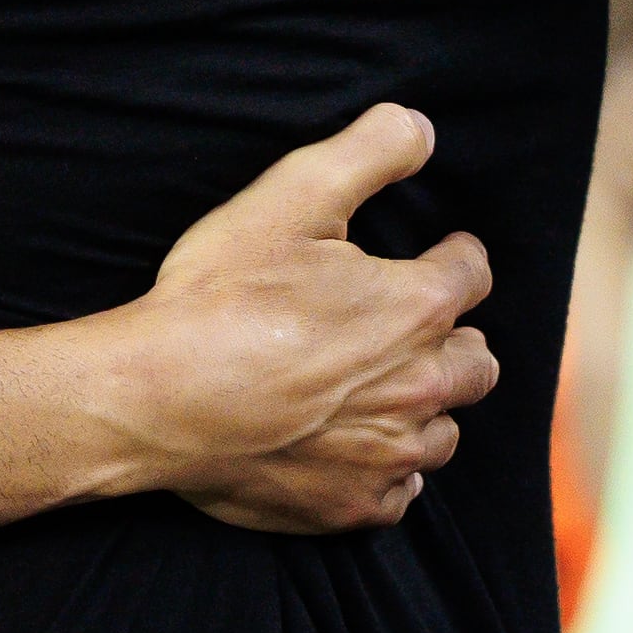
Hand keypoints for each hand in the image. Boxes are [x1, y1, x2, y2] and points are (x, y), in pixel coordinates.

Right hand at [110, 102, 501, 532]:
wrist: (154, 399)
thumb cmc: (219, 296)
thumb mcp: (289, 197)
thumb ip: (368, 150)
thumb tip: (422, 127)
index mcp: (417, 307)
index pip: (472, 272)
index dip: (450, 256)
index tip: (432, 254)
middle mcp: (422, 386)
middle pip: (478, 361)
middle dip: (451, 337)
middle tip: (403, 325)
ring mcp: (390, 454)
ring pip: (443, 431)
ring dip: (423, 407)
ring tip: (379, 389)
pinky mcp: (353, 504)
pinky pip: (402, 490)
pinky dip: (386, 467)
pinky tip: (350, 445)